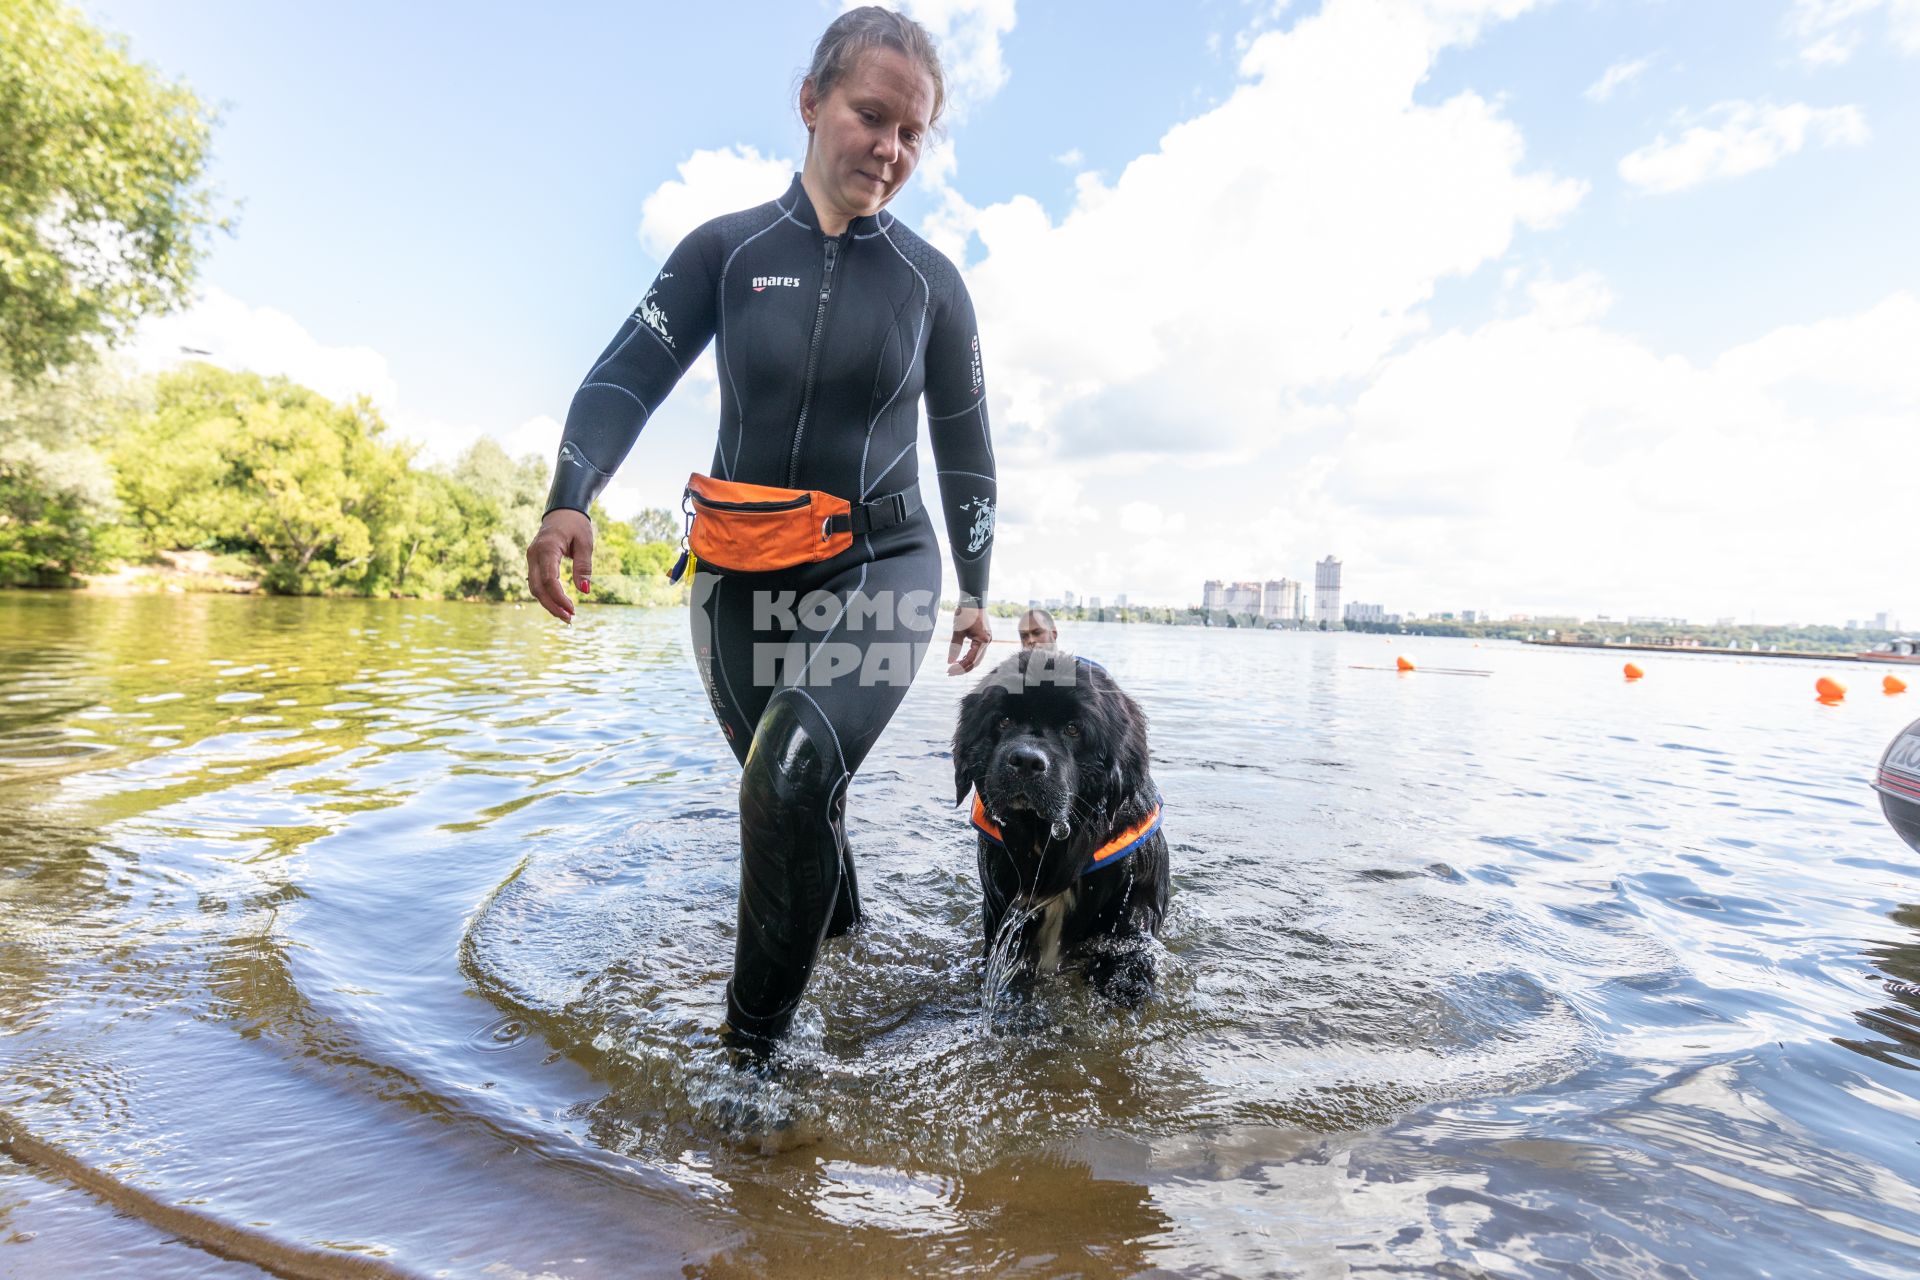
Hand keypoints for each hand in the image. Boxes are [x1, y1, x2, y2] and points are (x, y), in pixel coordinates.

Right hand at [526, 508, 592, 622]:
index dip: (559, 598)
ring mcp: (531, 558)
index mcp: (547, 548)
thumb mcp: (586, 543)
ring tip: (567, 615)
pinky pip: (536, 582)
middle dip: (552, 606)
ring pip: (534, 588)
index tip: (573, 610)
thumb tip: (584, 590)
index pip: (548, 579)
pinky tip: (559, 604)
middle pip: (537, 588)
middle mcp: (534, 554)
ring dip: (549, 603)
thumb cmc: (576, 524)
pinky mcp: (534, 562)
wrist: (562, 510)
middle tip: (569, 619)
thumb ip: (584, 566)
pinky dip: (546, 595)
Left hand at [947, 604, 991, 674]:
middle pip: (975, 662)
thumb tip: (950, 662)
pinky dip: (969, 656)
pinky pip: (977, 651)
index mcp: (982, 641)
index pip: (970, 661)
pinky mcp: (984, 637)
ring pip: (977, 658)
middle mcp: (987, 642)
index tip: (948, 671)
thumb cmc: (966, 612)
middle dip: (962, 668)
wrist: (973, 598)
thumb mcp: (958, 631)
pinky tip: (960, 657)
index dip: (959, 668)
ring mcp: (986, 640)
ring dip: (966, 663)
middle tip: (949, 672)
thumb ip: (954, 647)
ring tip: (953, 666)